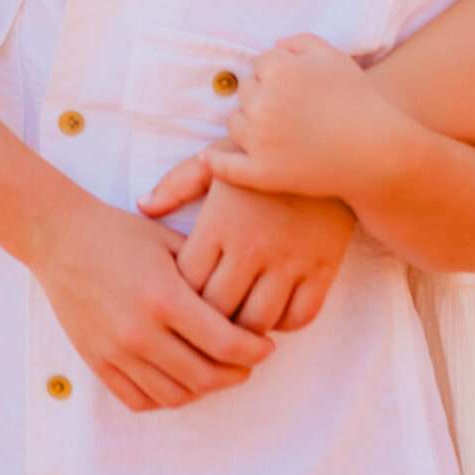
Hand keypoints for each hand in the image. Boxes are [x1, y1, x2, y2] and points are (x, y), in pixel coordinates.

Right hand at [30, 195, 273, 411]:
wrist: (59, 239)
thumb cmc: (118, 233)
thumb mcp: (169, 242)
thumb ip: (207, 274)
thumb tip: (245, 305)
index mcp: (164, 297)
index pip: (226, 344)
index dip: (256, 351)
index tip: (266, 345)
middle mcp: (140, 331)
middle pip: (206, 377)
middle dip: (238, 373)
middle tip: (248, 362)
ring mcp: (115, 352)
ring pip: (176, 395)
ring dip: (204, 389)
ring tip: (215, 370)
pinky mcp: (97, 362)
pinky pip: (140, 400)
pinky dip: (166, 397)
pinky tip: (179, 378)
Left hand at [150, 170, 355, 333]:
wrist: (330, 144)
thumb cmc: (262, 154)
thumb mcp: (216, 159)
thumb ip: (177, 184)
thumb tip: (144, 206)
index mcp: (220, 222)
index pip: (187, 282)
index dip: (178, 297)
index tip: (179, 297)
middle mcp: (253, 246)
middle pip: (218, 310)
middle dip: (206, 322)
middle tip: (203, 323)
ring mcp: (291, 260)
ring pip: (258, 322)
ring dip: (244, 331)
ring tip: (236, 323)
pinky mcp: (323, 268)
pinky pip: (301, 317)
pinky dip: (284, 323)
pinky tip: (273, 311)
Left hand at [208, 35, 412, 201]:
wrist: (380, 154)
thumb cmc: (360, 102)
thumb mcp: (335, 58)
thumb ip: (300, 42)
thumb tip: (274, 46)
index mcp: (278, 70)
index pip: (260, 64)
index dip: (281, 75)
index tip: (303, 89)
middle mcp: (263, 103)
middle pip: (245, 92)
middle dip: (264, 97)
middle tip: (296, 113)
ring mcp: (260, 140)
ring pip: (234, 123)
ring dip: (249, 124)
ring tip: (284, 134)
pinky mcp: (262, 174)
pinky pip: (225, 166)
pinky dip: (215, 163)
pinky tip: (207, 161)